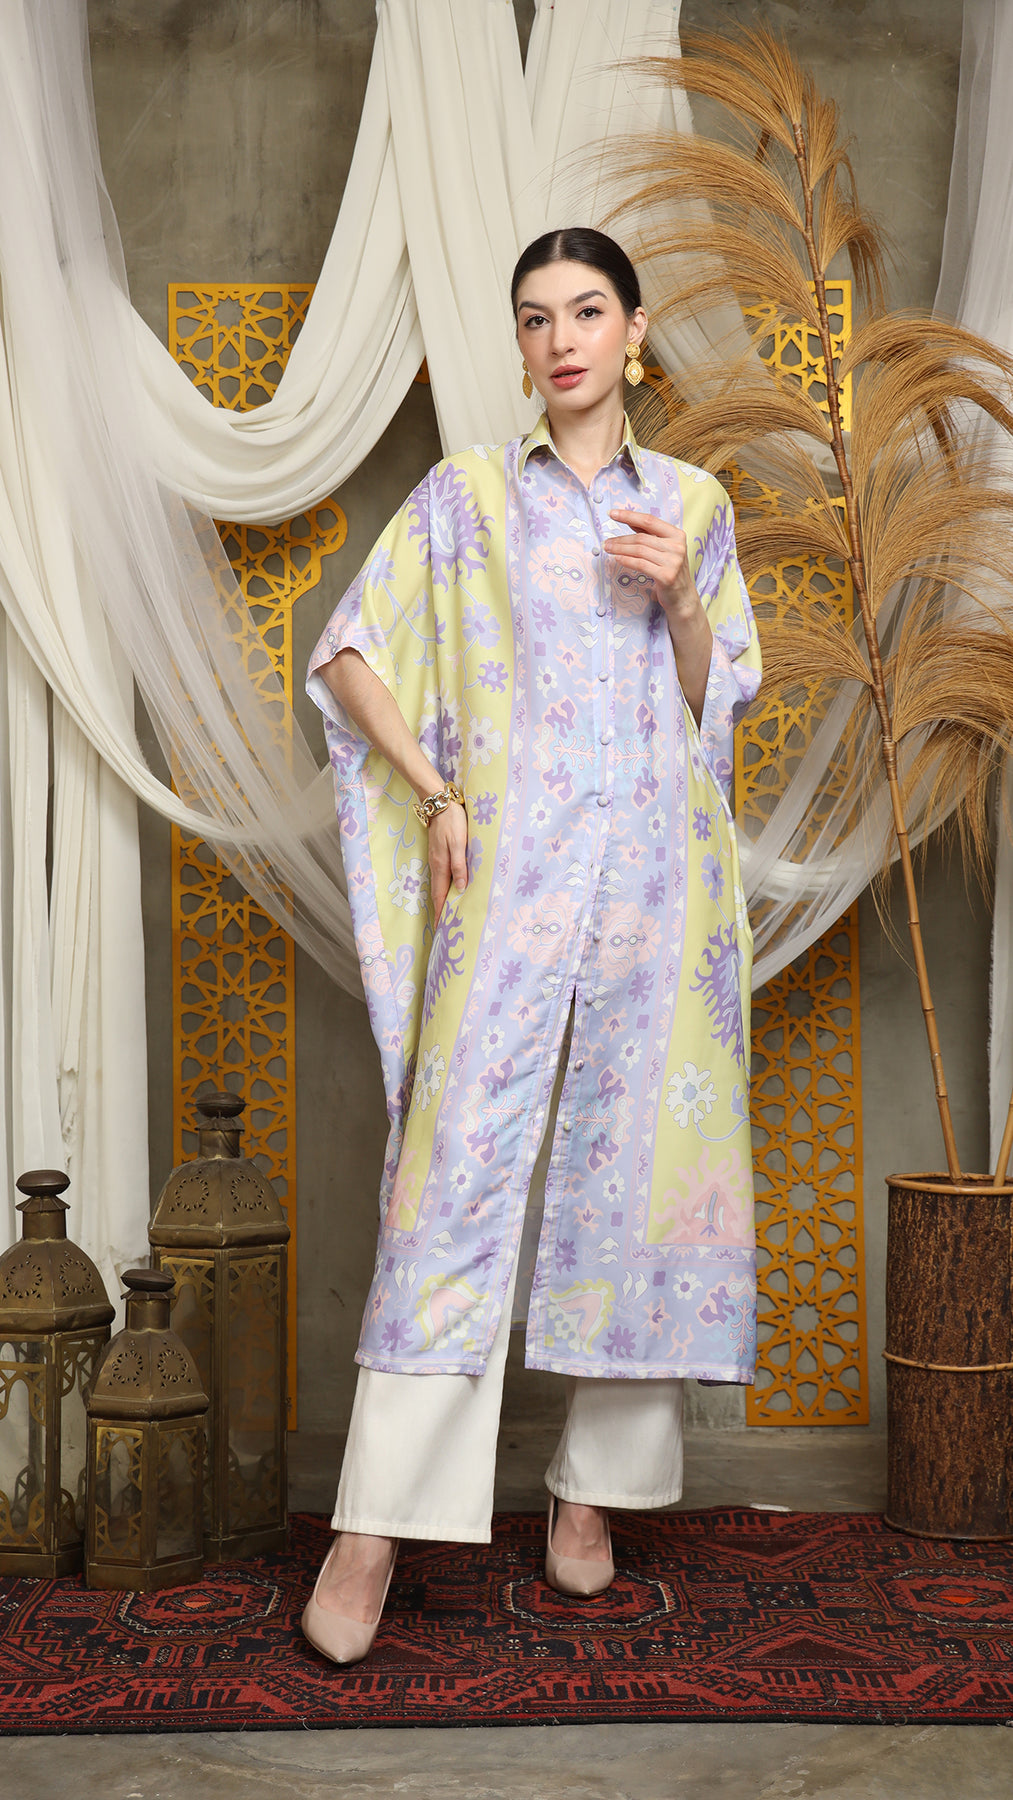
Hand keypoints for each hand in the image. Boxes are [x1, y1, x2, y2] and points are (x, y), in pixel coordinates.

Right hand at [428, 803, 467, 922]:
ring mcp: (436, 859)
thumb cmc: (452, 822)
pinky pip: (441, 876)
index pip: (440, 895)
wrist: (440, 804)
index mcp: (441, 865)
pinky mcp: (439, 853)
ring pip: (440, 884)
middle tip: (443, 927)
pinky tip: (449, 889)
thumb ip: (459, 865)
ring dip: (442, 900)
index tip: (441, 927)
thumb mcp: (458, 843)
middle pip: (438, 892)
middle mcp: (437, 865)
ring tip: (447, 913)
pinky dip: (444, 887)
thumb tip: (461, 887)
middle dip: (440, 910)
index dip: (441, 911)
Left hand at [604, 507, 701, 623]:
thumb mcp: (665, 548)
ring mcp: (673, 561)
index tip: (613, 514)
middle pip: (641, 538)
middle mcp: (677, 546)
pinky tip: (617, 559)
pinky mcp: (666, 576)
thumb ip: (650, 534)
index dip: (629, 516)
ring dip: (620, 549)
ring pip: (639, 551)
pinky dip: (627, 561)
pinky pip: (641, 565)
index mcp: (677, 535)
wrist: (683, 596)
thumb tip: (630, 520)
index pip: (649, 520)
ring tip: (608, 549)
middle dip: (621, 539)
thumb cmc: (671, 570)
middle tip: (606, 542)